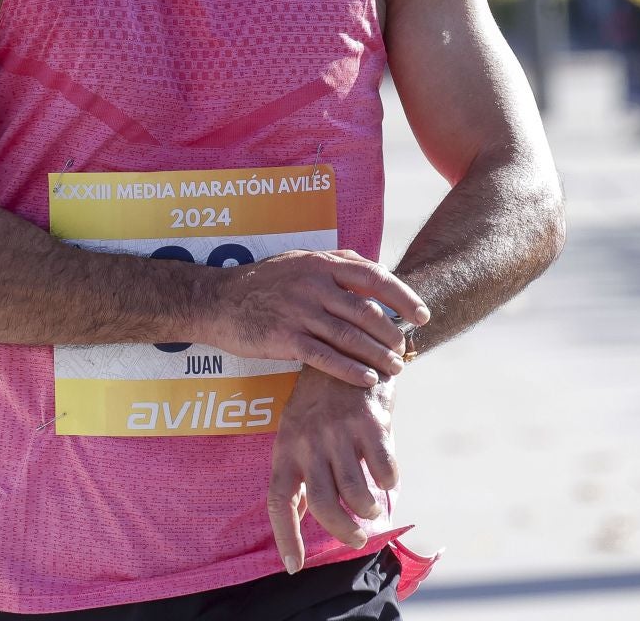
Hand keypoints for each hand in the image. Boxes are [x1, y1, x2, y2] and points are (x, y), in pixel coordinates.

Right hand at [200, 249, 428, 386]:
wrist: (218, 301)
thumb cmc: (263, 282)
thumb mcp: (299, 261)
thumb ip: (336, 264)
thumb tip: (377, 273)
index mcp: (321, 263)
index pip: (374, 277)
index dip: (402, 297)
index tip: (421, 315)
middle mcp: (313, 284)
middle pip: (367, 311)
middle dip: (392, 334)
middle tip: (405, 349)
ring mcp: (298, 311)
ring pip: (350, 337)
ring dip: (378, 355)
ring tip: (395, 368)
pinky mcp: (284, 338)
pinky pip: (325, 357)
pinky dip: (351, 370)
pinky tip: (367, 380)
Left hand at [268, 369, 397, 573]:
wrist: (347, 346)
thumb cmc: (320, 399)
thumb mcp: (299, 430)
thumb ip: (303, 468)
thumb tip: (303, 511)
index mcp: (286, 447)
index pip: (279, 501)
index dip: (286, 537)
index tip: (293, 567)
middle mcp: (308, 442)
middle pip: (325, 506)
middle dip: (344, 532)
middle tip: (357, 537)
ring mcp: (338, 432)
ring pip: (357, 494)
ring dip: (369, 510)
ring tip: (373, 508)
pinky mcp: (369, 423)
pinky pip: (384, 471)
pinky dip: (389, 481)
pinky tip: (388, 476)